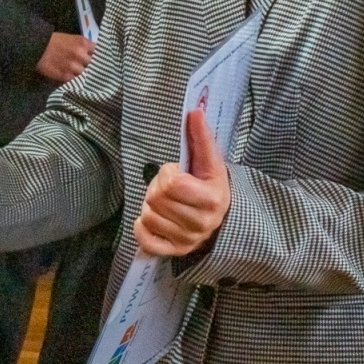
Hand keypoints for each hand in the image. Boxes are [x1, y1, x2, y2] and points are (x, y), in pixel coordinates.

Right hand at [37, 32, 94, 83]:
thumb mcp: (72, 39)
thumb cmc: (54, 41)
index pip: (98, 52)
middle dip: (91, 67)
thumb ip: (84, 46)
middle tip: (90, 70)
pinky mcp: (65, 76)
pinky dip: (75, 82)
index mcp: (83, 43)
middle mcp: (81, 54)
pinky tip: (74, 81)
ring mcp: (73, 66)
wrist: (37, 46)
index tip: (98, 60)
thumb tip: (93, 55)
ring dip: (83, 75)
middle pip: (93, 64)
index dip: (98, 57)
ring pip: (85, 74)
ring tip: (82, 77)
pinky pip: (75, 81)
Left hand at [134, 110, 230, 256]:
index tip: (175, 173)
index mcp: (211, 199)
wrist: (221, 215)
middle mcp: (202, 223)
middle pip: (156, 199)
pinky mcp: (174, 252)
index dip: (167, 173)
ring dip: (150, 206)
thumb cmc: (210, 184)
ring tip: (165, 202)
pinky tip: (154, 219)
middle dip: (157, 188)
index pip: (171, 184)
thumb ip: (201, 136)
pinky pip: (145, 241)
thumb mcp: (209, 160)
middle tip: (168, 188)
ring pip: (148, 217)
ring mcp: (187, 240)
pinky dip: (142, 228)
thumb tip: (194, 111)